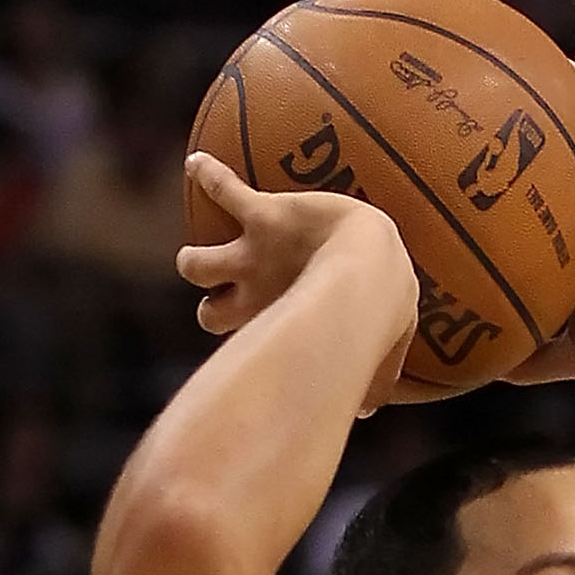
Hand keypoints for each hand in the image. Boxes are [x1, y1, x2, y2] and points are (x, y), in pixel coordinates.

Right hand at [178, 156, 418, 407]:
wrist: (368, 267)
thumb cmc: (381, 310)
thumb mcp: (380, 349)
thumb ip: (372, 380)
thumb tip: (369, 411)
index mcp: (279, 325)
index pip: (247, 350)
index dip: (244, 348)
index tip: (251, 346)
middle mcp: (255, 295)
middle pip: (208, 314)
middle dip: (213, 309)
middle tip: (227, 301)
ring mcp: (253, 254)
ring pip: (193, 264)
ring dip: (195, 261)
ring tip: (196, 254)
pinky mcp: (262, 215)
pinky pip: (222, 188)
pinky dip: (207, 175)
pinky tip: (196, 163)